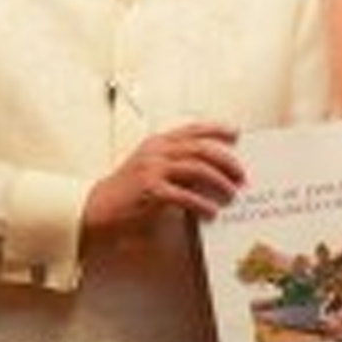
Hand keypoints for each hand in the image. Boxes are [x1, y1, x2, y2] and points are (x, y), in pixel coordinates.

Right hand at [82, 121, 243, 234]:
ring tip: (232, 194)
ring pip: (197, 168)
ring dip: (219, 182)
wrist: (99, 207)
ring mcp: (153, 169)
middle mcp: (157, 151)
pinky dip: (202, 204)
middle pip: (201, 148)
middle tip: (241, 175)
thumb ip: (175, 163)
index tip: (236, 134)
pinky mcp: (151, 190)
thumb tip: (211, 171)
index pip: (193, 129)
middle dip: (227, 161)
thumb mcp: (151, 167)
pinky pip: (185, 195)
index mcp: (158, 142)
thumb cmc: (128, 191)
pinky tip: (211, 212)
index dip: (216, 129)